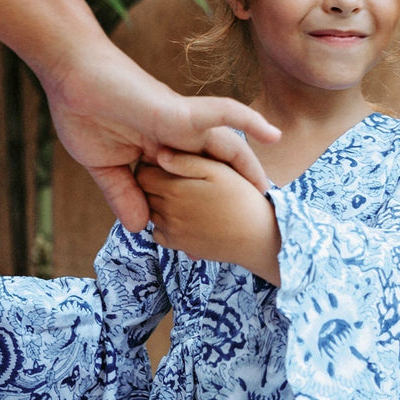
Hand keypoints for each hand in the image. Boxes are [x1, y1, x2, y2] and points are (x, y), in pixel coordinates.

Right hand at [43, 61, 279, 231]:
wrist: (69, 76)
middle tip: (251, 217)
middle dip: (233, 190)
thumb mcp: (105, 166)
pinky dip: (247, 122)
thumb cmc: (83, 112)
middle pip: (215, 165)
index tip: (209, 237)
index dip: (200, 205)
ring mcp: (180, 123)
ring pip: (227, 145)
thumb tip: (140, 227)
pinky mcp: (178, 111)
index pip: (189, 180)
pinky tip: (273, 134)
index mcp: (160, 149)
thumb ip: (124, 194)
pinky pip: (222, 113)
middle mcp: (176, 136)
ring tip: (268, 191)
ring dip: (250, 168)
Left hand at [137, 151, 280, 283]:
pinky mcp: (177, 245)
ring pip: (150, 211)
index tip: (168, 163)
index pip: (143, 172)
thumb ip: (186, 161)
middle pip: (144, 191)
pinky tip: (184, 217)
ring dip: (160, 203)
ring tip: (185, 198)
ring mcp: (171, 230)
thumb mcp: (219, 170)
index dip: (152, 165)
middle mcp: (167, 210)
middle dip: (154, 183)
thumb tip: (158, 154)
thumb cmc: (241, 198)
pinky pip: (157, 232)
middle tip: (177, 179)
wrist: (256, 237)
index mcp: (175, 188)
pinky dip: (164, 225)